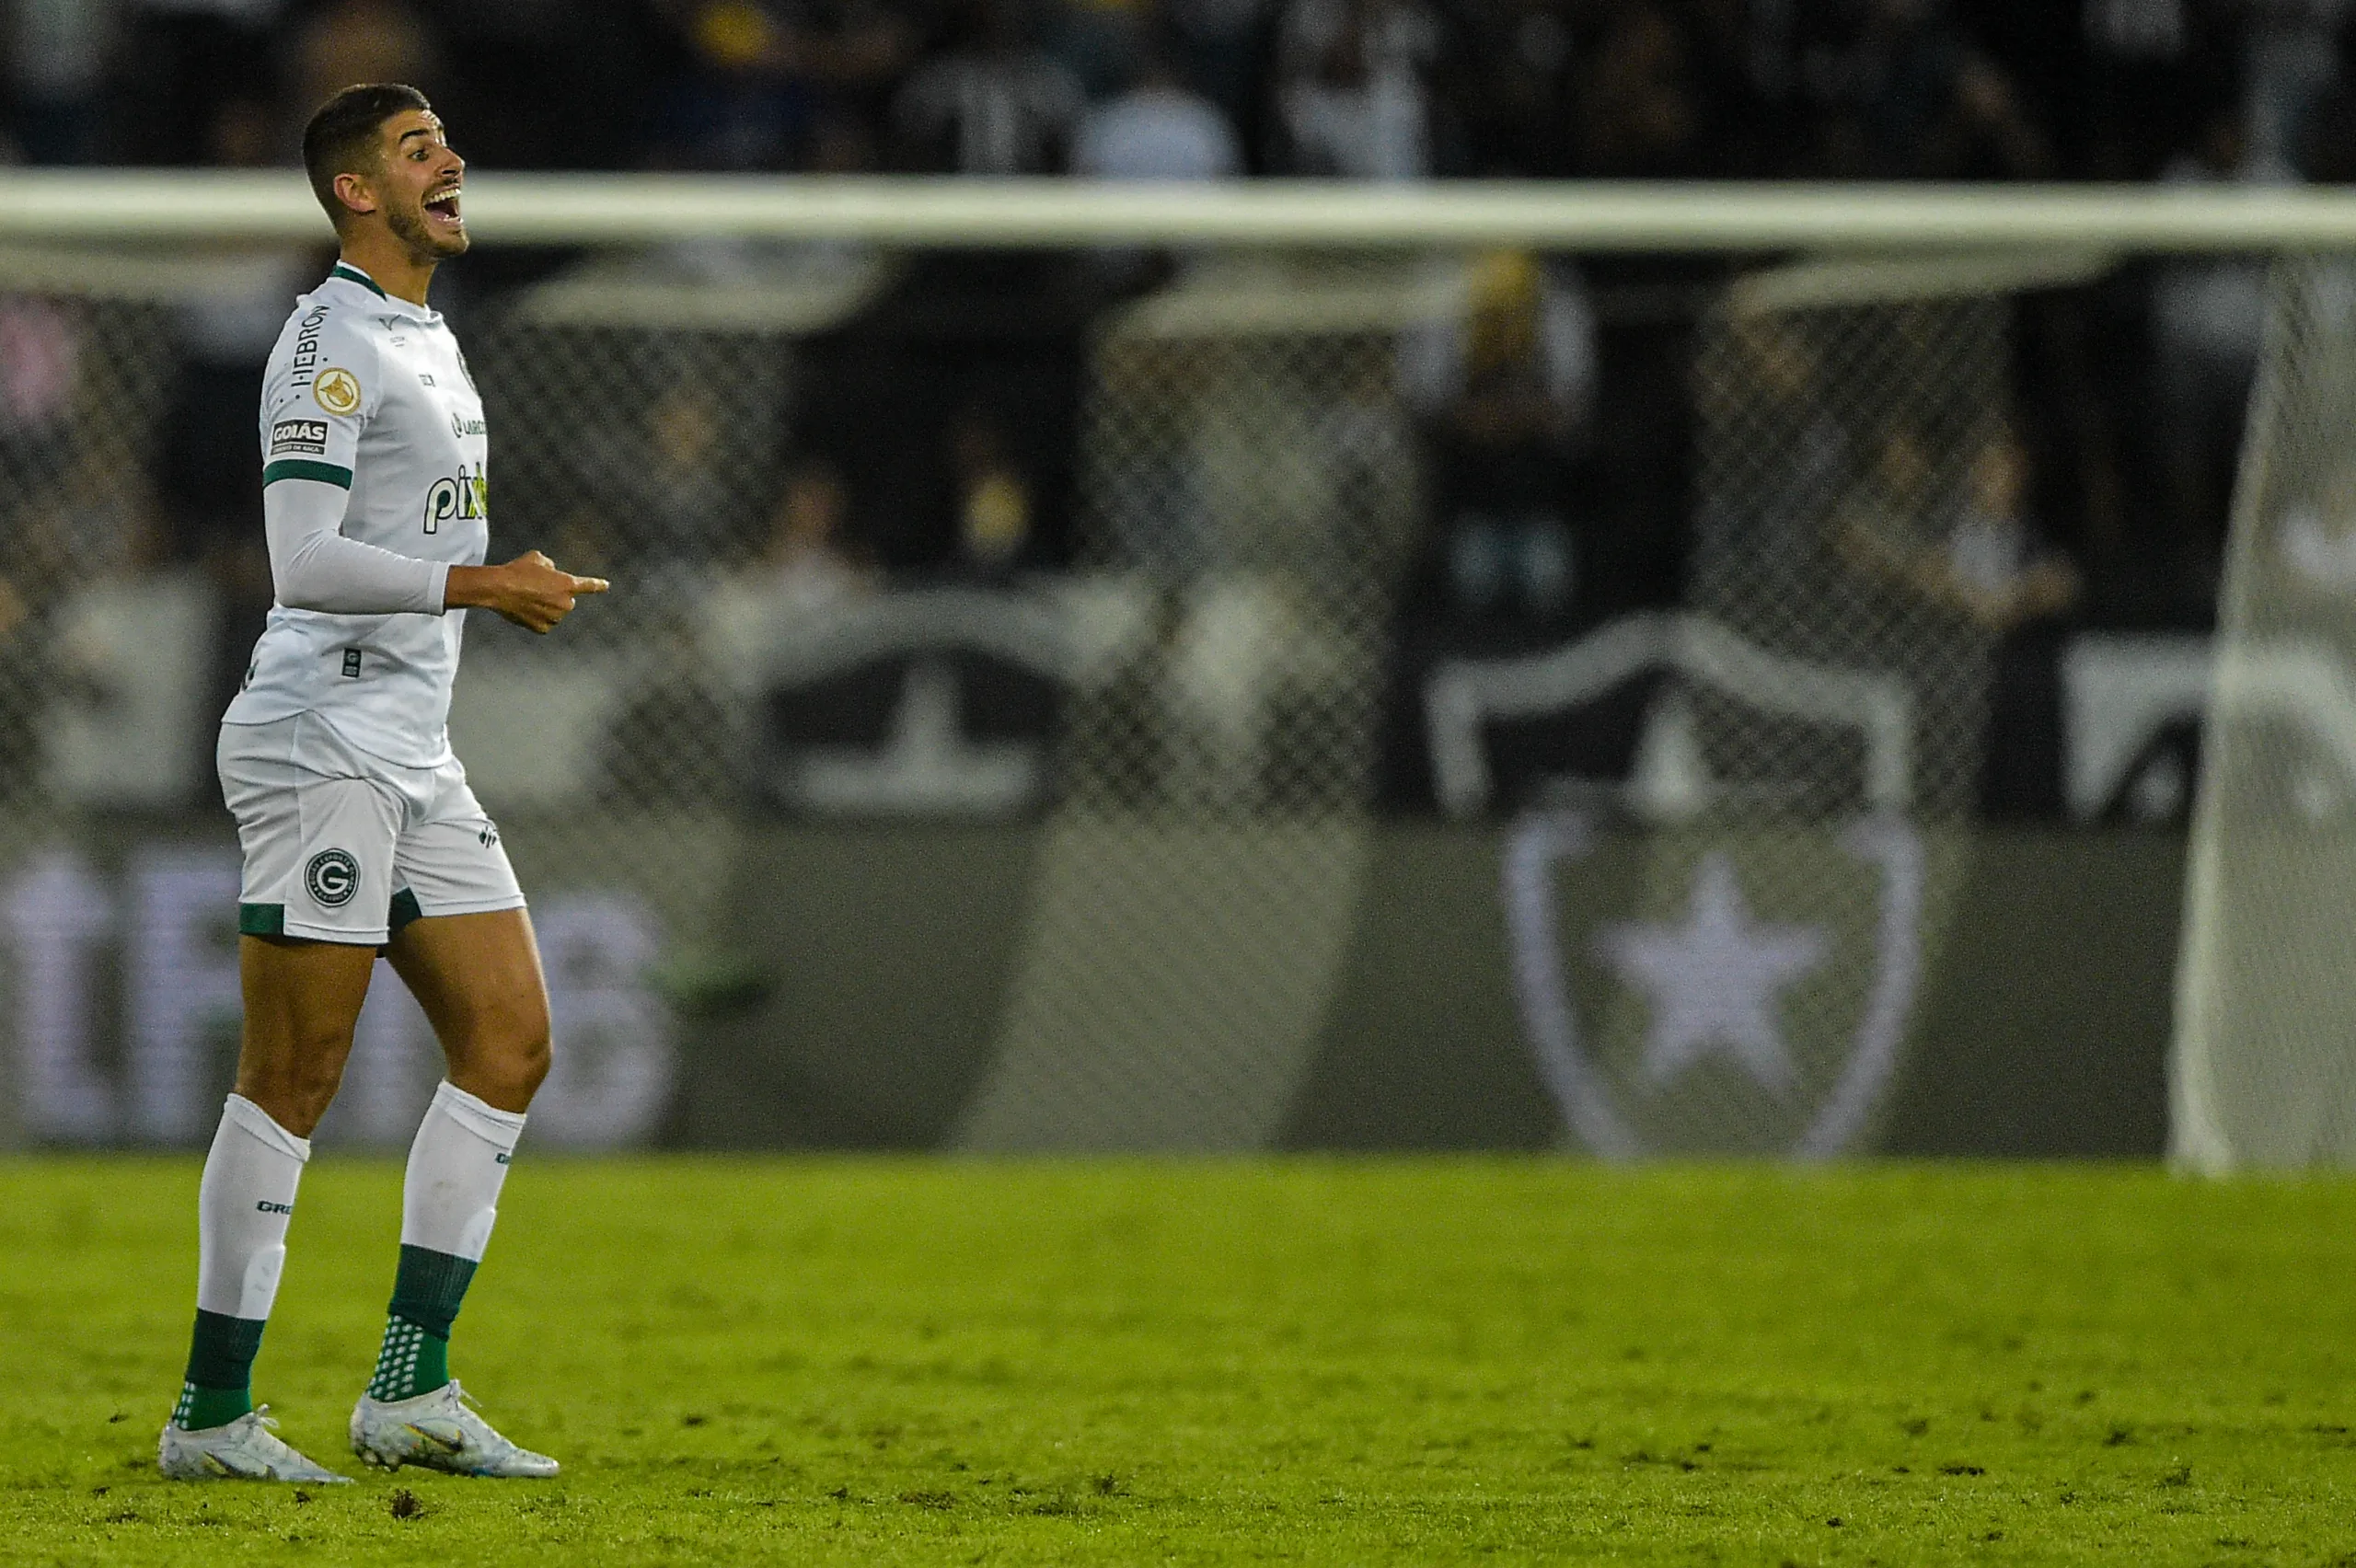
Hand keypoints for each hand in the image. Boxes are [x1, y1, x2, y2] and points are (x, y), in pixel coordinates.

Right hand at [445, 550, 608, 632]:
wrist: (498, 588)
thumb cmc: (517, 570)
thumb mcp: (537, 558)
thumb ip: (550, 566)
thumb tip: (552, 571)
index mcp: (568, 584)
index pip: (588, 585)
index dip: (597, 585)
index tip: (606, 585)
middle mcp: (566, 603)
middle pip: (567, 600)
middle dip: (556, 595)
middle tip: (536, 588)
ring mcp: (555, 618)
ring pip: (555, 613)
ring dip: (546, 607)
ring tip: (527, 597)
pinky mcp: (543, 628)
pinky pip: (544, 623)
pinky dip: (537, 618)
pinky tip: (524, 609)